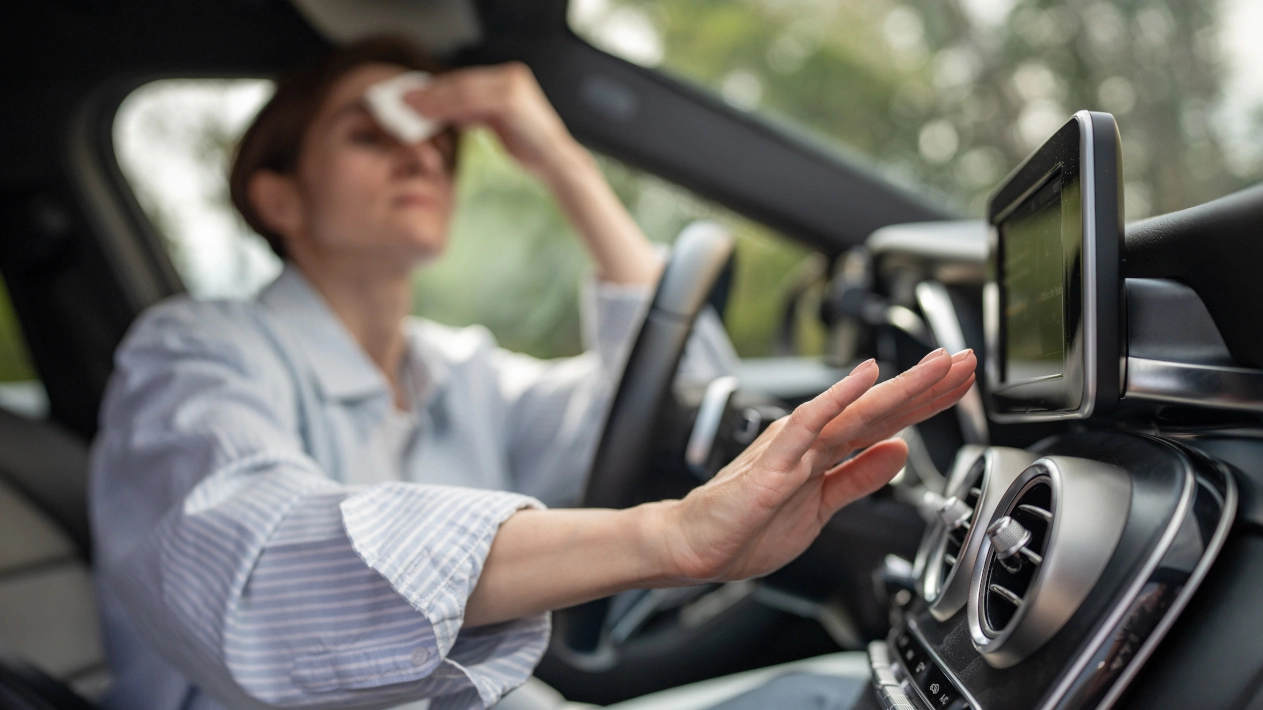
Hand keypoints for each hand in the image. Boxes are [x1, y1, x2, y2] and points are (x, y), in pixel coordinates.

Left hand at [406, 62, 580, 180]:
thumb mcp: (496, 125)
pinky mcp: (509, 100)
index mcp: (511, 78)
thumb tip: (446, 111)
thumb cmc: (529, 147)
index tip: (414, 95)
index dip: (438, 87)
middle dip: (430, 92)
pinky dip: (447, 108)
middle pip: (461, 82)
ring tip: (409, 108)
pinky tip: (429, 115)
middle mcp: (512, 76)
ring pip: (462, 91)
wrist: (556, 163)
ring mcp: (512, 85)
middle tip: (403, 100)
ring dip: (433, 99)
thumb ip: (475, 112)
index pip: (466, 80)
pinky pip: (469, 102)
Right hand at [659, 348, 976, 582]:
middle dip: (926, 386)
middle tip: (965, 360)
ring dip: (898, 387)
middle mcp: (812, 441)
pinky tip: (863, 378)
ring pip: (854, 410)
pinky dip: (836, 399)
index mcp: (824, 452)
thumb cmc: (748, 528)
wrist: (696, 548)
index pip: (885, 421)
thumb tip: (899, 452)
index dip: (926, 402)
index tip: (962, 382)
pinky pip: (809, 425)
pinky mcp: (773, 464)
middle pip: (879, 408)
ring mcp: (793, 449)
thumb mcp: (823, 507)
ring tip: (935, 366)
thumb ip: (859, 478)